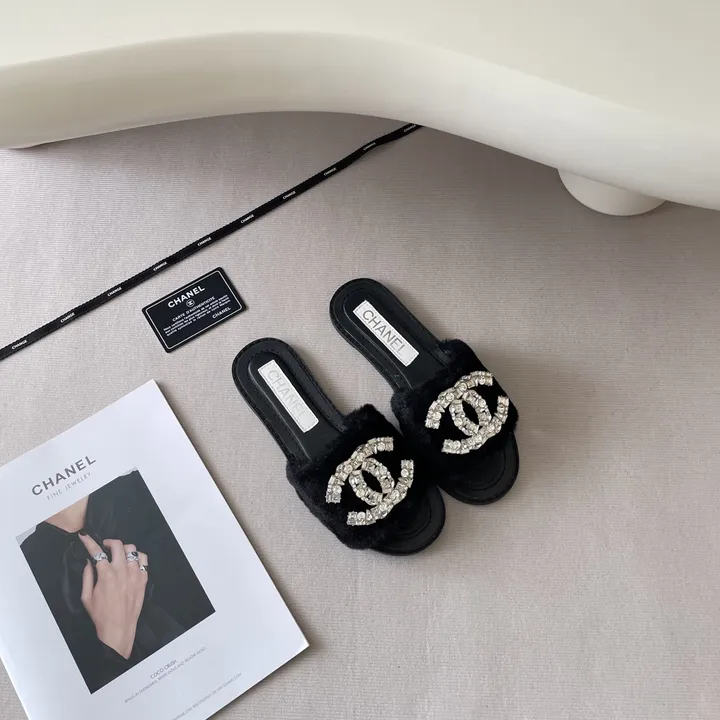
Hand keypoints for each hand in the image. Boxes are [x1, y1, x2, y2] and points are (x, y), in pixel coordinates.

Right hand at [78, 533, 148, 659]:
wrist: (118, 628)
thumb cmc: (101, 615)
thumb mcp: (86, 597)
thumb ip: (87, 577)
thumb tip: (89, 562)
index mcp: (106, 575)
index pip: (97, 552)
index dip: (90, 542)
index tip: (85, 537)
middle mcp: (121, 571)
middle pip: (117, 545)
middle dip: (109, 542)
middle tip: (105, 546)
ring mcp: (134, 573)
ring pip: (132, 549)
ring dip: (123, 548)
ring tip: (118, 554)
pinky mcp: (143, 578)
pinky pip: (143, 559)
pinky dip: (137, 556)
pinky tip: (131, 561)